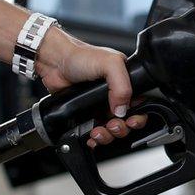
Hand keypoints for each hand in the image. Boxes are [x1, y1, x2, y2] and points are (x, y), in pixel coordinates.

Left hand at [36, 27, 146, 148]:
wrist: (55, 61)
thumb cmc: (80, 56)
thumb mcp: (110, 63)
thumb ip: (122, 85)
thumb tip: (123, 109)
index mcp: (125, 83)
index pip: (139, 105)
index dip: (137, 117)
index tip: (129, 120)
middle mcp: (114, 96)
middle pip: (126, 122)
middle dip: (121, 128)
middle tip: (112, 125)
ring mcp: (100, 106)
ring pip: (111, 130)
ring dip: (107, 135)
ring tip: (98, 131)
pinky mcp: (86, 114)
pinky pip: (95, 132)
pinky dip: (95, 139)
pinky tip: (91, 136)